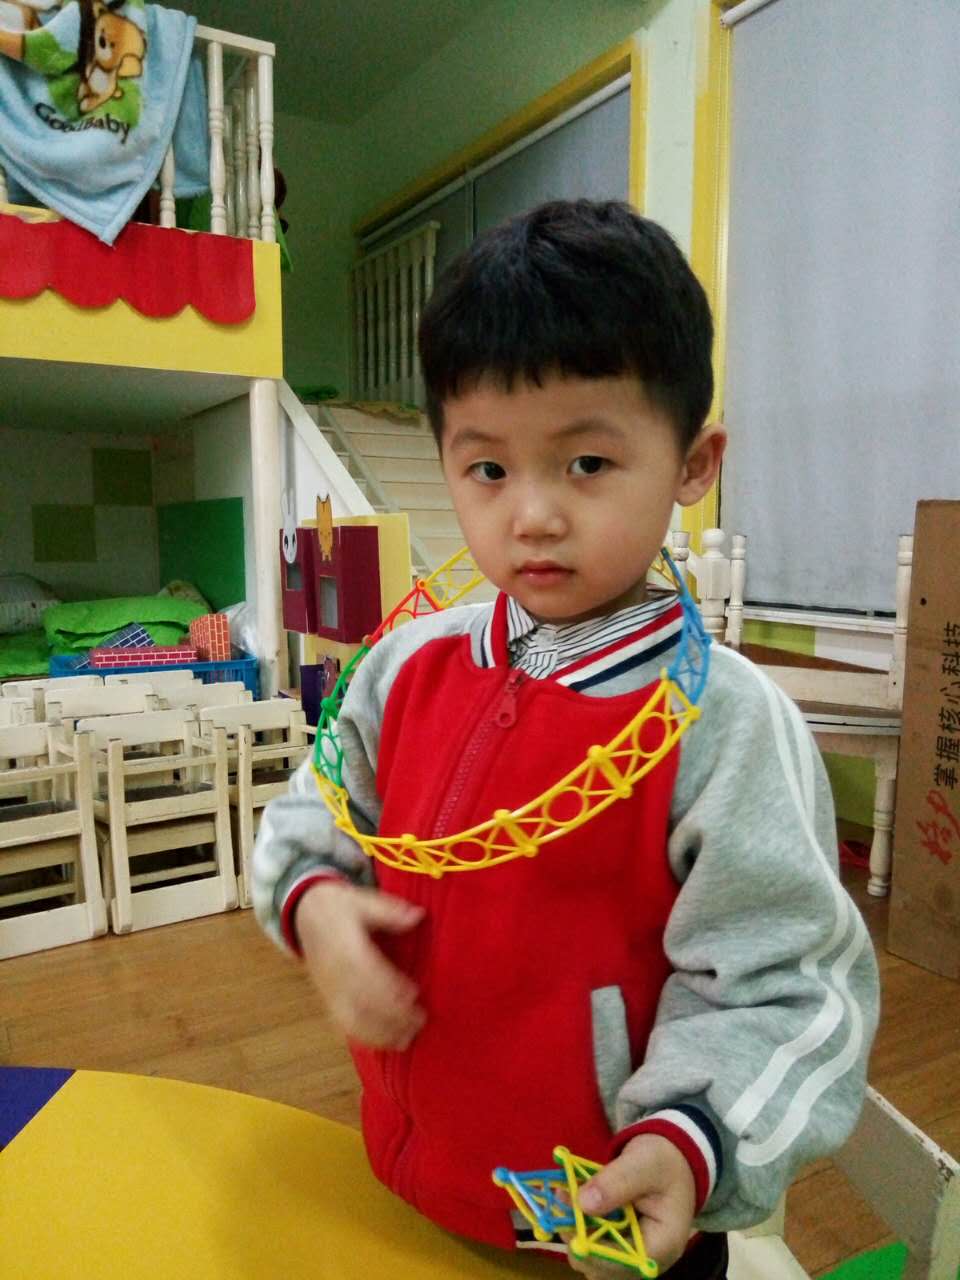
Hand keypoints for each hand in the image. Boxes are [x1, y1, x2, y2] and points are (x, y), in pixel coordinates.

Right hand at [295, 880, 425, 1049]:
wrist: (304, 915)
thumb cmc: (338, 907)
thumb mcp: (362, 900)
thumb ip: (389, 911)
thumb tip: (417, 915)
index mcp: (345, 947)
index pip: (367, 972)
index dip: (389, 987)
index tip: (413, 995)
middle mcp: (335, 973)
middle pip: (362, 1001)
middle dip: (390, 1016)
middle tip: (419, 1022)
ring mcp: (329, 989)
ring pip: (351, 1019)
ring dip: (379, 1033)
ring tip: (406, 1039)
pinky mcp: (327, 998)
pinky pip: (342, 1024)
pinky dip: (363, 1037)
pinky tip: (385, 1043)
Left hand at [564, 1134, 695, 1277]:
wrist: (670, 1162)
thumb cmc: (664, 1162)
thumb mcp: (644, 1163)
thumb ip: (617, 1182)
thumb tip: (583, 1203)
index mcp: (663, 1245)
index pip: (625, 1264)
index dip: (594, 1252)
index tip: (568, 1227)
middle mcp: (646, 1261)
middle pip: (604, 1268)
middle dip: (578, 1238)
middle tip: (561, 1202)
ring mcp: (629, 1256)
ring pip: (592, 1259)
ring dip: (573, 1229)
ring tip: (563, 1194)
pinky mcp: (615, 1246)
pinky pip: (590, 1244)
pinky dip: (576, 1223)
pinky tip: (568, 1196)